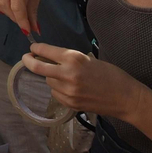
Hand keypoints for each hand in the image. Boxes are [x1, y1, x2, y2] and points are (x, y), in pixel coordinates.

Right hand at [0, 0, 47, 35]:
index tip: (27, 30)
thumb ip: (33, 7)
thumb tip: (34, 29)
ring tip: (14, 11)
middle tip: (23, 21)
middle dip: (15, 17)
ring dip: (4, 11)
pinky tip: (1, 5)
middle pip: (5, 5)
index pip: (17, 6)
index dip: (22, 21)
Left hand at [21, 44, 150, 121]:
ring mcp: (68, 91)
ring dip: (52, 77)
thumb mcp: (89, 59)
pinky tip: (71, 88)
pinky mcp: (70, 104)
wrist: (126, 97)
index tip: (32, 48)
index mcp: (74, 59)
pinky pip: (56, 93)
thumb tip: (48, 57)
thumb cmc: (111, 75)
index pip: (45, 51)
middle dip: (28, 61)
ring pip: (48, 81)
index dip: (36, 49)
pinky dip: (59, 89)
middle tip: (26, 58)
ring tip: (67, 77)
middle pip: (37, 67)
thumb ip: (68, 59)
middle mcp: (68, 74)